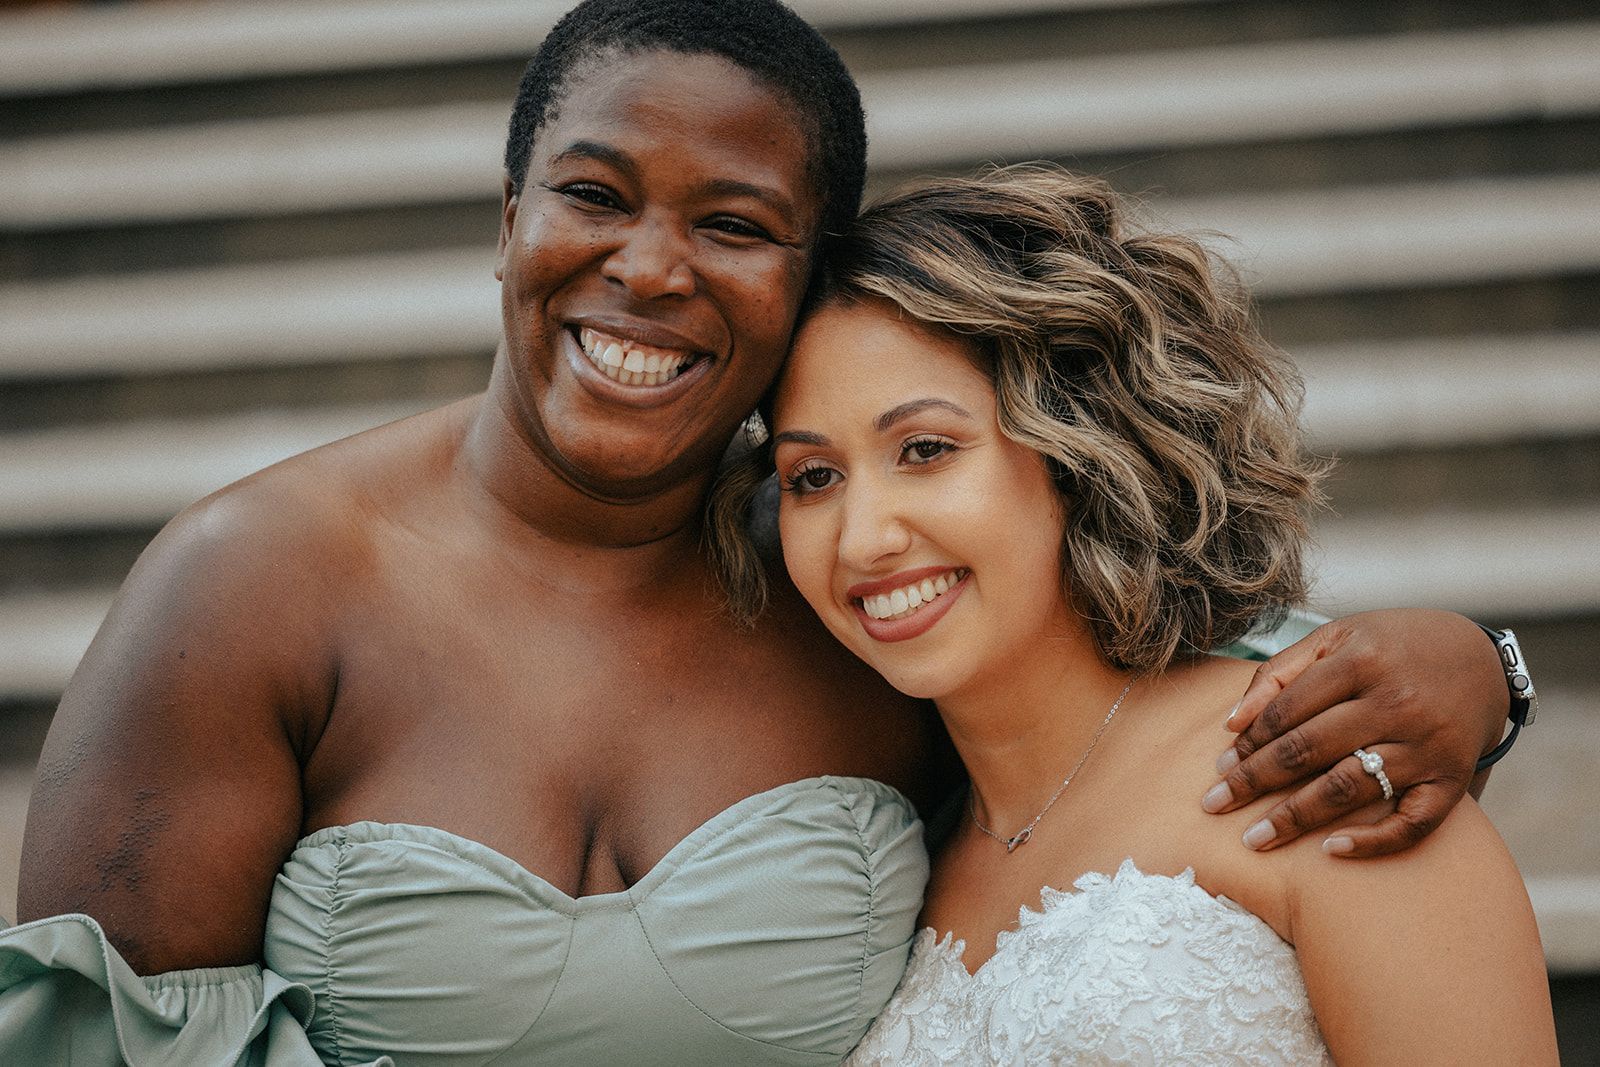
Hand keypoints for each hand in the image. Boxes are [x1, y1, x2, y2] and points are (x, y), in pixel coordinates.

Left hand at [1201, 609, 1507, 856]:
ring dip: (1295, 817)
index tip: (1218, 767)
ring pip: (1349, 787)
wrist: (1480, 658)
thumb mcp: (1336, 639)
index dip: (1248, 742)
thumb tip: (1231, 724)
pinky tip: (1330, 851)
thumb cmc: (1389, 648)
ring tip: (1253, 839)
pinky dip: (1374, 841)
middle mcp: (1395, 702)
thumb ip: (1280, 673)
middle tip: (1213, 807)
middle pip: (1308, 750)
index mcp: (1360, 661)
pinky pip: (1413, 821)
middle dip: (1253, 782)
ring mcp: (1426, 744)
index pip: (1287, 710)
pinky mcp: (1452, 778)